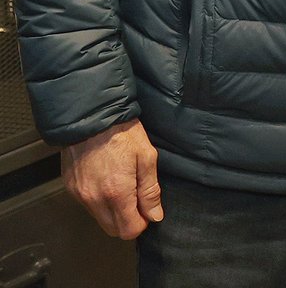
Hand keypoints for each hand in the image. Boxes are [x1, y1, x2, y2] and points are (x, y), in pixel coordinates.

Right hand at [61, 118, 162, 239]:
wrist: (91, 113)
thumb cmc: (121, 131)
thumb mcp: (146, 156)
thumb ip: (150, 190)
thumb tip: (154, 216)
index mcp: (116, 193)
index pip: (129, 231)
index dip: (142, 222)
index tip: (146, 208)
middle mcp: (94, 199)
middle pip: (113, 230)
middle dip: (127, 220)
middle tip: (135, 197)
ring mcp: (80, 194)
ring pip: (99, 218)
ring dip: (112, 210)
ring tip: (120, 183)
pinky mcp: (70, 187)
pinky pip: (87, 204)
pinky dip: (98, 199)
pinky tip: (105, 177)